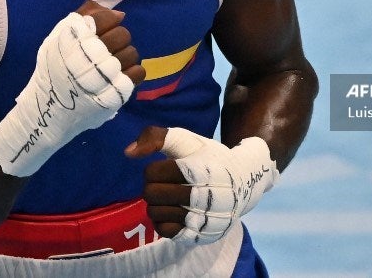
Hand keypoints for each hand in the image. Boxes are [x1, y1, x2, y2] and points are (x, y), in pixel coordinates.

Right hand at [0, 2, 142, 176]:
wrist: (50, 111)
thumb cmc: (55, 71)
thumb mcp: (59, 38)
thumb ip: (84, 18)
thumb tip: (119, 14)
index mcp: (73, 39)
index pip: (104, 18)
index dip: (107, 21)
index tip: (102, 31)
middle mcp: (89, 55)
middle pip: (122, 34)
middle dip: (117, 39)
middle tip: (107, 50)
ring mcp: (104, 76)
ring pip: (132, 53)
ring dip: (124, 57)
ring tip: (111, 65)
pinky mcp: (115, 94)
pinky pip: (138, 72)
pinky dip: (131, 73)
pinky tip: (119, 76)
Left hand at [125, 126, 278, 244]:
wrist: (244, 182)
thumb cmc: (209, 158)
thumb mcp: (187, 140)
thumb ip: (156, 137)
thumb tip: (128, 153)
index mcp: (202, 169)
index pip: (154, 172)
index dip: (154, 169)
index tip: (166, 167)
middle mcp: (207, 196)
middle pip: (151, 194)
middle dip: (152, 185)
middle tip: (164, 183)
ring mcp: (205, 219)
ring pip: (155, 213)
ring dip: (156, 203)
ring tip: (169, 196)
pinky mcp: (202, 235)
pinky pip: (165, 231)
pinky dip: (162, 219)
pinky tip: (172, 210)